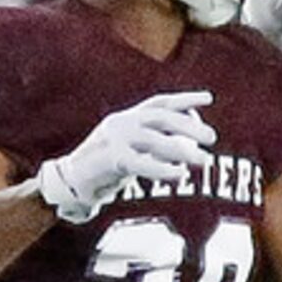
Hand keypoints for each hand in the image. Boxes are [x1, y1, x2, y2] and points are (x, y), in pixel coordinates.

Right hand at [35, 90, 214, 224]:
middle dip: (189, 125)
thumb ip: (152, 143)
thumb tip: (186, 144)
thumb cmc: (104, 168)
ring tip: (205, 161)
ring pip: (153, 139)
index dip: (184, 99)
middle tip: (212, 138)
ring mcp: (113, 139)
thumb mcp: (130, 148)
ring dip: (182, 150)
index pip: (158, 103)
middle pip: (160, 117)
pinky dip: (162, 169)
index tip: (208, 98)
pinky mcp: (109, 160)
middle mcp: (121, 123)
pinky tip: (180, 174)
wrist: (69, 182)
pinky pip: (140, 163)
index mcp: (127, 117)